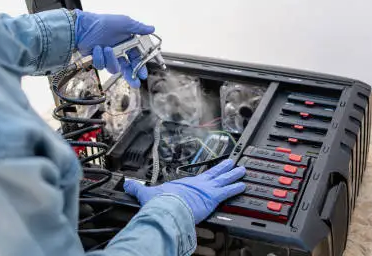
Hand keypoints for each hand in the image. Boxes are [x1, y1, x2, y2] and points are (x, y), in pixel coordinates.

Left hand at [74, 10, 154, 87]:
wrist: (82, 27)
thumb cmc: (102, 22)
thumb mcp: (123, 22)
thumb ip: (138, 27)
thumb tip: (152, 29)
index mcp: (127, 42)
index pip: (137, 57)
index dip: (141, 66)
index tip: (143, 74)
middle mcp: (119, 50)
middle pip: (128, 67)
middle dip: (131, 76)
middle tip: (135, 82)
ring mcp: (108, 56)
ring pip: (114, 68)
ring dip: (111, 60)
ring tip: (106, 48)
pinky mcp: (99, 60)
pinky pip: (102, 65)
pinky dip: (99, 57)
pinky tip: (96, 48)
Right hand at [123, 159, 245, 223]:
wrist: (165, 208)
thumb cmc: (158, 204)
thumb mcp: (147, 195)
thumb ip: (138, 189)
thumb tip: (127, 185)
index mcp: (183, 184)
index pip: (197, 178)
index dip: (205, 175)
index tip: (209, 171)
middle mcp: (196, 184)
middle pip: (212, 173)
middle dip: (223, 168)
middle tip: (232, 162)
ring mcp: (205, 189)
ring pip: (222, 179)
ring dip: (233, 175)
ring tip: (242, 170)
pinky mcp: (212, 197)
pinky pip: (227, 191)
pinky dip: (235, 188)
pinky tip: (243, 185)